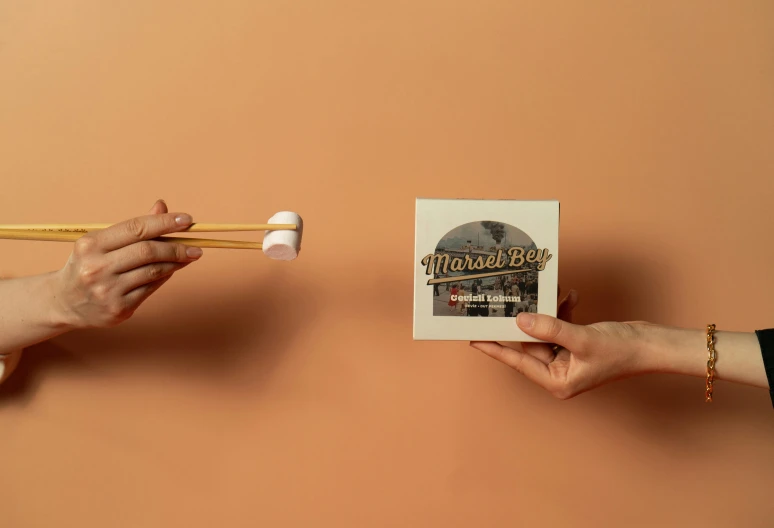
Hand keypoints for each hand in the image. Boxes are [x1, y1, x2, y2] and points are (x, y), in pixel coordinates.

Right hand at [50, 200, 202, 329]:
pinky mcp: (118, 309)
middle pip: (147, 251)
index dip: (164, 222)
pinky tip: (172, 270)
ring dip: (176, 262)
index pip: (135, 228)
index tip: (188, 220)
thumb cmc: (90, 265)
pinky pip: (151, 288)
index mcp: (91, 245)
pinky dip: (165, 277)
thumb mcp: (103, 242)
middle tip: (197, 247)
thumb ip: (134, 227)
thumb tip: (162, 206)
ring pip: (153, 271)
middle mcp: (96, 268)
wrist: (65, 302)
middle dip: (177, 247)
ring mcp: (107, 291)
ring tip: (189, 256)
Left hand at [471, 289, 658, 398]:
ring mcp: (567, 358)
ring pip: (544, 331)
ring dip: (547, 310)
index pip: (518, 362)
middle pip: (529, 344)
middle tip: (504, 301)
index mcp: (557, 381)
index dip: (495, 349)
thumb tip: (520, 320)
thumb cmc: (622, 350)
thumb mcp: (581, 339)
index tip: (473, 338)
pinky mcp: (576, 344)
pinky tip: (569, 295)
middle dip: (522, 320)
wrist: (652, 344)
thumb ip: (549, 329)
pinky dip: (562, 310)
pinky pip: (560, 325)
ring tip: (545, 291)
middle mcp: (559, 372)